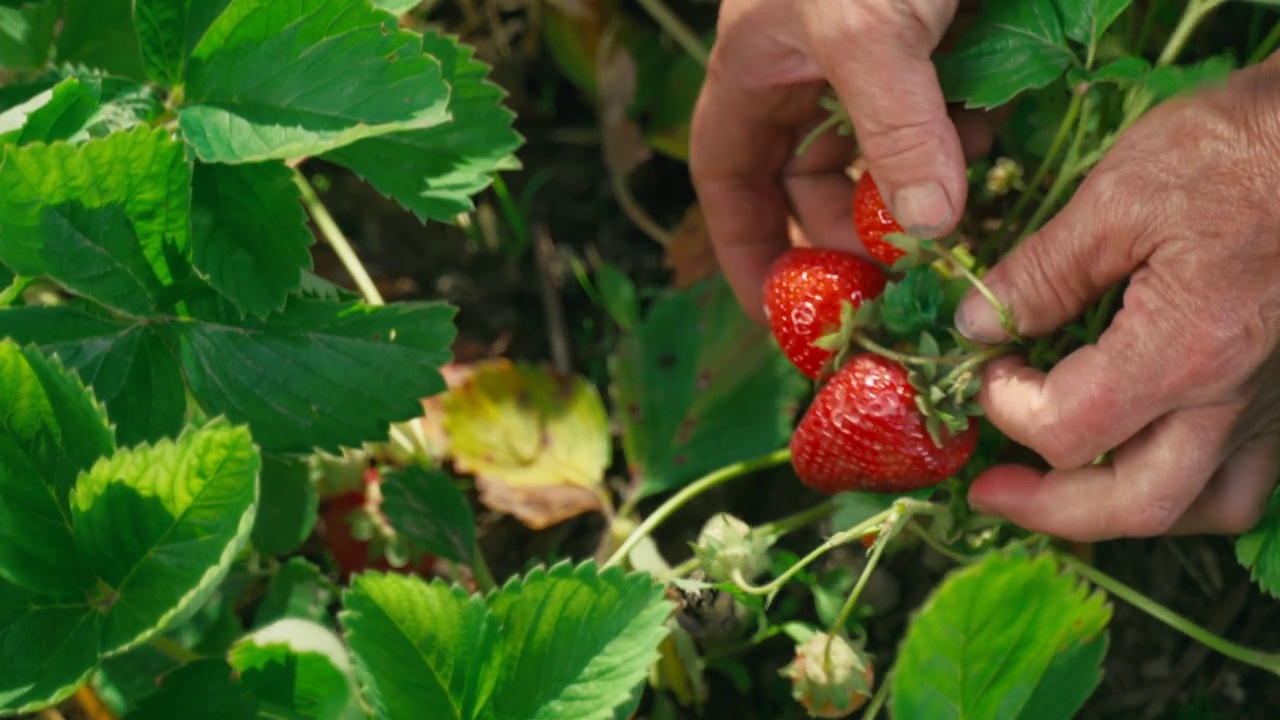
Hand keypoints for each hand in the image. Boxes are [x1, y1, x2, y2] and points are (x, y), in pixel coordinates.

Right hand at [689, 0, 992, 319]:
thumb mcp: (866, 28)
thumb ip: (894, 129)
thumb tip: (929, 229)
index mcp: (758, 73)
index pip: (732, 182)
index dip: (748, 251)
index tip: (780, 317)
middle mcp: (809, 72)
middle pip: (815, 185)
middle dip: (855, 236)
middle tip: (901, 282)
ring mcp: (876, 58)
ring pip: (890, 154)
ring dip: (923, 190)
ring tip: (961, 209)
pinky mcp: (940, 39)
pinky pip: (946, 114)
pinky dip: (968, 141)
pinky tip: (994, 141)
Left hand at [956, 59, 1279, 540]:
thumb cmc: (1241, 148)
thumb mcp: (1121, 194)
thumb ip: (1042, 272)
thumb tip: (976, 324)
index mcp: (1184, 350)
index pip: (1068, 428)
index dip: (1006, 407)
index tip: (989, 363)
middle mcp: (1236, 398)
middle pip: (1137, 504)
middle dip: (1049, 509)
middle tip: (990, 490)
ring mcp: (1275, 402)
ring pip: (1206, 506)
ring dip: (1124, 511)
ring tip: (1065, 489)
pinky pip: (1248, 476)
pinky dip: (1189, 486)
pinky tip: (1148, 455)